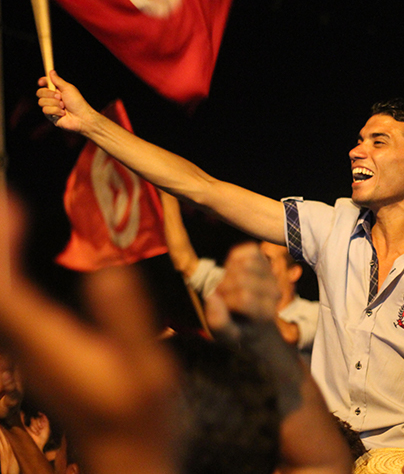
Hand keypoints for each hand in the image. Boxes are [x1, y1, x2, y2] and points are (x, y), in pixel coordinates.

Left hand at [0, 191, 179, 473]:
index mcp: (50, 344)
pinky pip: (11, 305)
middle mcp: (28, 346)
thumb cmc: (140, 416)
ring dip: (2, 257)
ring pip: (1, 298)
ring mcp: (30, 354)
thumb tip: (106, 269)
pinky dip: (11, 275)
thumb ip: (126, 319)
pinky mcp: (39, 356)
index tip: (10, 202)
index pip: (5, 289)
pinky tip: (23, 262)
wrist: (124, 459)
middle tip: (7, 199)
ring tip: (13, 218)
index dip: (0, 245)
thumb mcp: (147, 367)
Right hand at [36, 70, 97, 132]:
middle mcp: (53, 98)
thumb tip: (51, 71)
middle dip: (49, 94)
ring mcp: (51, 107)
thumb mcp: (68, 88)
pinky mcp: (50, 116)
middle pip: (39, 92)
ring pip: (41, 102)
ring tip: (63, 106)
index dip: (42, 82)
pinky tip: (63, 113)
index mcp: (57, 90)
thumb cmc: (77, 102)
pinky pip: (45, 111)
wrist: (81, 117)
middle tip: (60, 97)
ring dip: (54, 104)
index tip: (42, 82)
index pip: (45, 84)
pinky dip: (55, 111)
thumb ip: (58, 80)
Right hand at [205, 242, 280, 338]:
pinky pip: (249, 250)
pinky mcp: (266, 261)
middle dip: (224, 286)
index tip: (222, 306)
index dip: (225, 299)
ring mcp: (271, 276)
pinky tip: (232, 271)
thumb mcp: (226, 335)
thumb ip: (218, 321)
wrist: (255, 322)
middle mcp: (274, 293)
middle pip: (243, 278)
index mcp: (266, 313)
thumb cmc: (238, 329)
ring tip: (227, 285)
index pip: (244, 297)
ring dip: (229, 272)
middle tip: (221, 295)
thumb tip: (211, 296)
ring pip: (247, 263)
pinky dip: (235, 258)